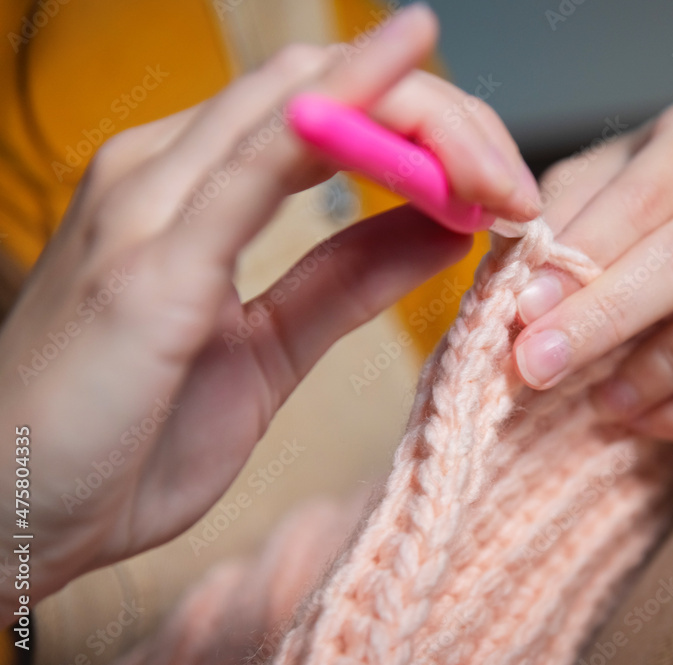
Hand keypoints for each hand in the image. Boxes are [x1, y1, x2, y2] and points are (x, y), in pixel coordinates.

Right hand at [0, 4, 538, 609]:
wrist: (14, 516)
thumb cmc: (127, 435)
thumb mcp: (270, 351)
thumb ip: (349, 279)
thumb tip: (446, 226)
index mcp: (193, 192)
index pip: (328, 111)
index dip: (426, 128)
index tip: (501, 185)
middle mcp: (165, 173)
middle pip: (325, 87)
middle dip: (441, 119)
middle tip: (516, 185)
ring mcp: (151, 204)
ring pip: (302, 98)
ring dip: (420, 118)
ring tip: (495, 172)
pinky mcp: (151, 261)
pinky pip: (259, 157)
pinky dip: (342, 107)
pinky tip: (406, 69)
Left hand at [512, 97, 672, 440]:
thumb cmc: (616, 223)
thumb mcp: (575, 205)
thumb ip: (548, 231)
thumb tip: (524, 283)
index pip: (648, 193)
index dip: (586, 253)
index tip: (527, 307)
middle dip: (608, 316)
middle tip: (541, 365)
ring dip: (664, 367)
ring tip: (602, 400)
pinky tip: (646, 420)